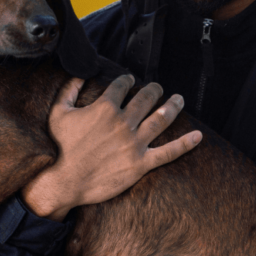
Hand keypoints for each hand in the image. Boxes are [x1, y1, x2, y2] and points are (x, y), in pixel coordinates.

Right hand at [22, 74, 201, 220]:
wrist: (64, 181)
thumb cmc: (60, 147)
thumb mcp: (58, 114)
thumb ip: (69, 90)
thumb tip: (79, 74)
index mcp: (105, 108)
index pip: (123, 86)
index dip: (127, 80)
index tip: (130, 80)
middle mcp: (123, 122)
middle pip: (146, 98)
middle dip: (154, 89)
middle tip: (158, 87)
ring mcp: (134, 143)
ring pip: (161, 119)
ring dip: (173, 106)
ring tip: (179, 99)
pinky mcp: (140, 163)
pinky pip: (168, 152)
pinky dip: (185, 144)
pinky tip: (197, 136)